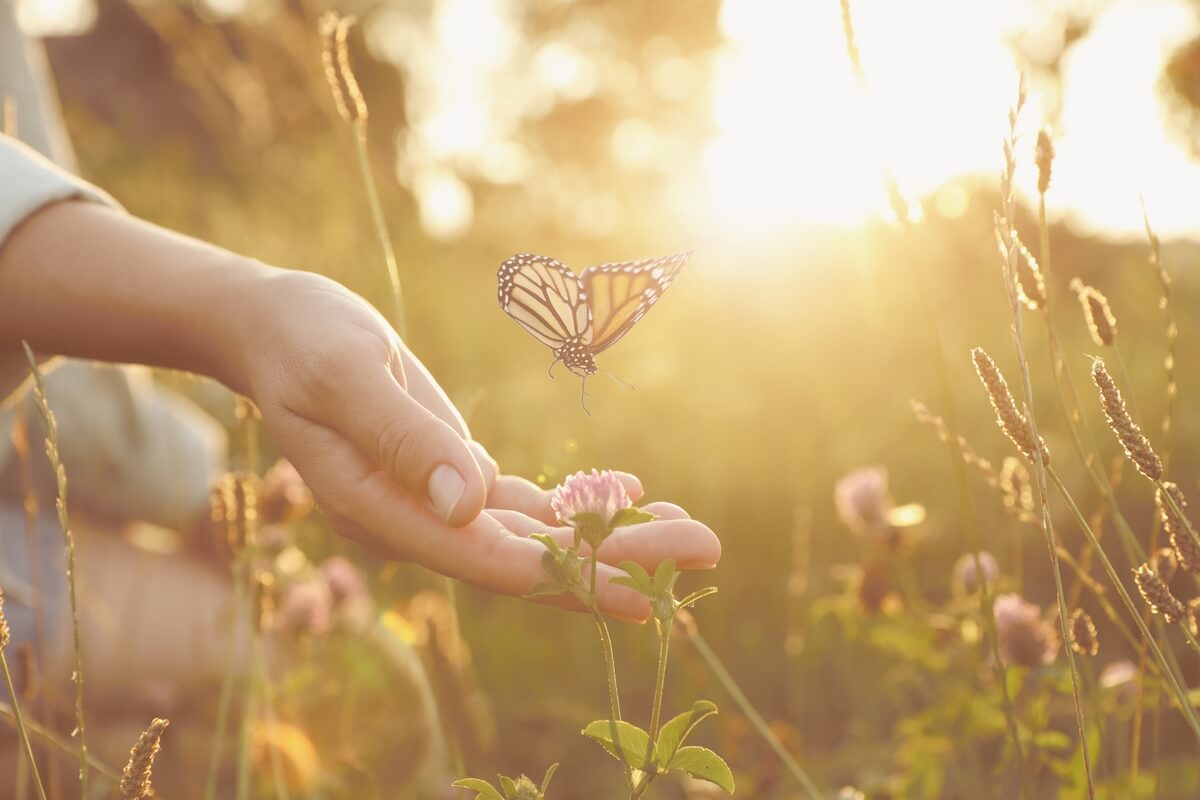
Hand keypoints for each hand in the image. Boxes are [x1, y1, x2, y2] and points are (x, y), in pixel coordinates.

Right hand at [234, 269, 719, 619]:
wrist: (275, 330)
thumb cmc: (300, 342)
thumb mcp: (343, 375)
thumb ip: (403, 438)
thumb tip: (468, 502)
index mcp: (384, 513)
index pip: (495, 562)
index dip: (577, 578)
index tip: (652, 587)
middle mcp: (417, 524)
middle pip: (532, 558)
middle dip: (619, 559)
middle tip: (708, 549)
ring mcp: (436, 504)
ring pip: (537, 536)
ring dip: (611, 536)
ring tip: (690, 530)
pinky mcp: (450, 475)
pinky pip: (525, 506)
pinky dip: (578, 504)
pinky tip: (633, 495)